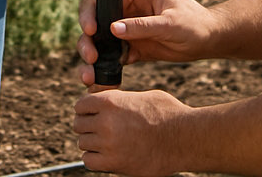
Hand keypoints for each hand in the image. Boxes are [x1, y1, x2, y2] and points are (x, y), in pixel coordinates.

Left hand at [74, 87, 190, 175]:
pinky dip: (94, 158)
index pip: (80, 105)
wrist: (182, 138)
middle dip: (86, 126)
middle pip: (78, 124)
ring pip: (83, 143)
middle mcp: (105, 122)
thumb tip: (105, 102)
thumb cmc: (166, 114)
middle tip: (98, 128)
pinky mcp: (114, 164)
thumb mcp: (140, 97)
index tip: (91, 113)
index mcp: (111, 101)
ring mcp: (108, 144)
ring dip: (91, 143)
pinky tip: (106, 154)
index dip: (85, 109)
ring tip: (105, 142)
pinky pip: (89, 161)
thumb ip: (119, 100)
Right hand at [77, 0, 214, 84]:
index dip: (91, 8)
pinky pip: (113, 57)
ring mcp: (130, 28)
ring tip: (89, 76)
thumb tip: (113, 29)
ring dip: (92, 55)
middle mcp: (129, 8)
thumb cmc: (196, 23)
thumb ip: (143, 26)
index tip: (90, 28)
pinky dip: (104, 68)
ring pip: (101, 40)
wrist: (211, 41)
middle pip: (97, 18)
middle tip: (90, 56)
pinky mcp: (133, 47)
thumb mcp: (171, 23)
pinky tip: (98, 81)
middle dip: (87, 38)